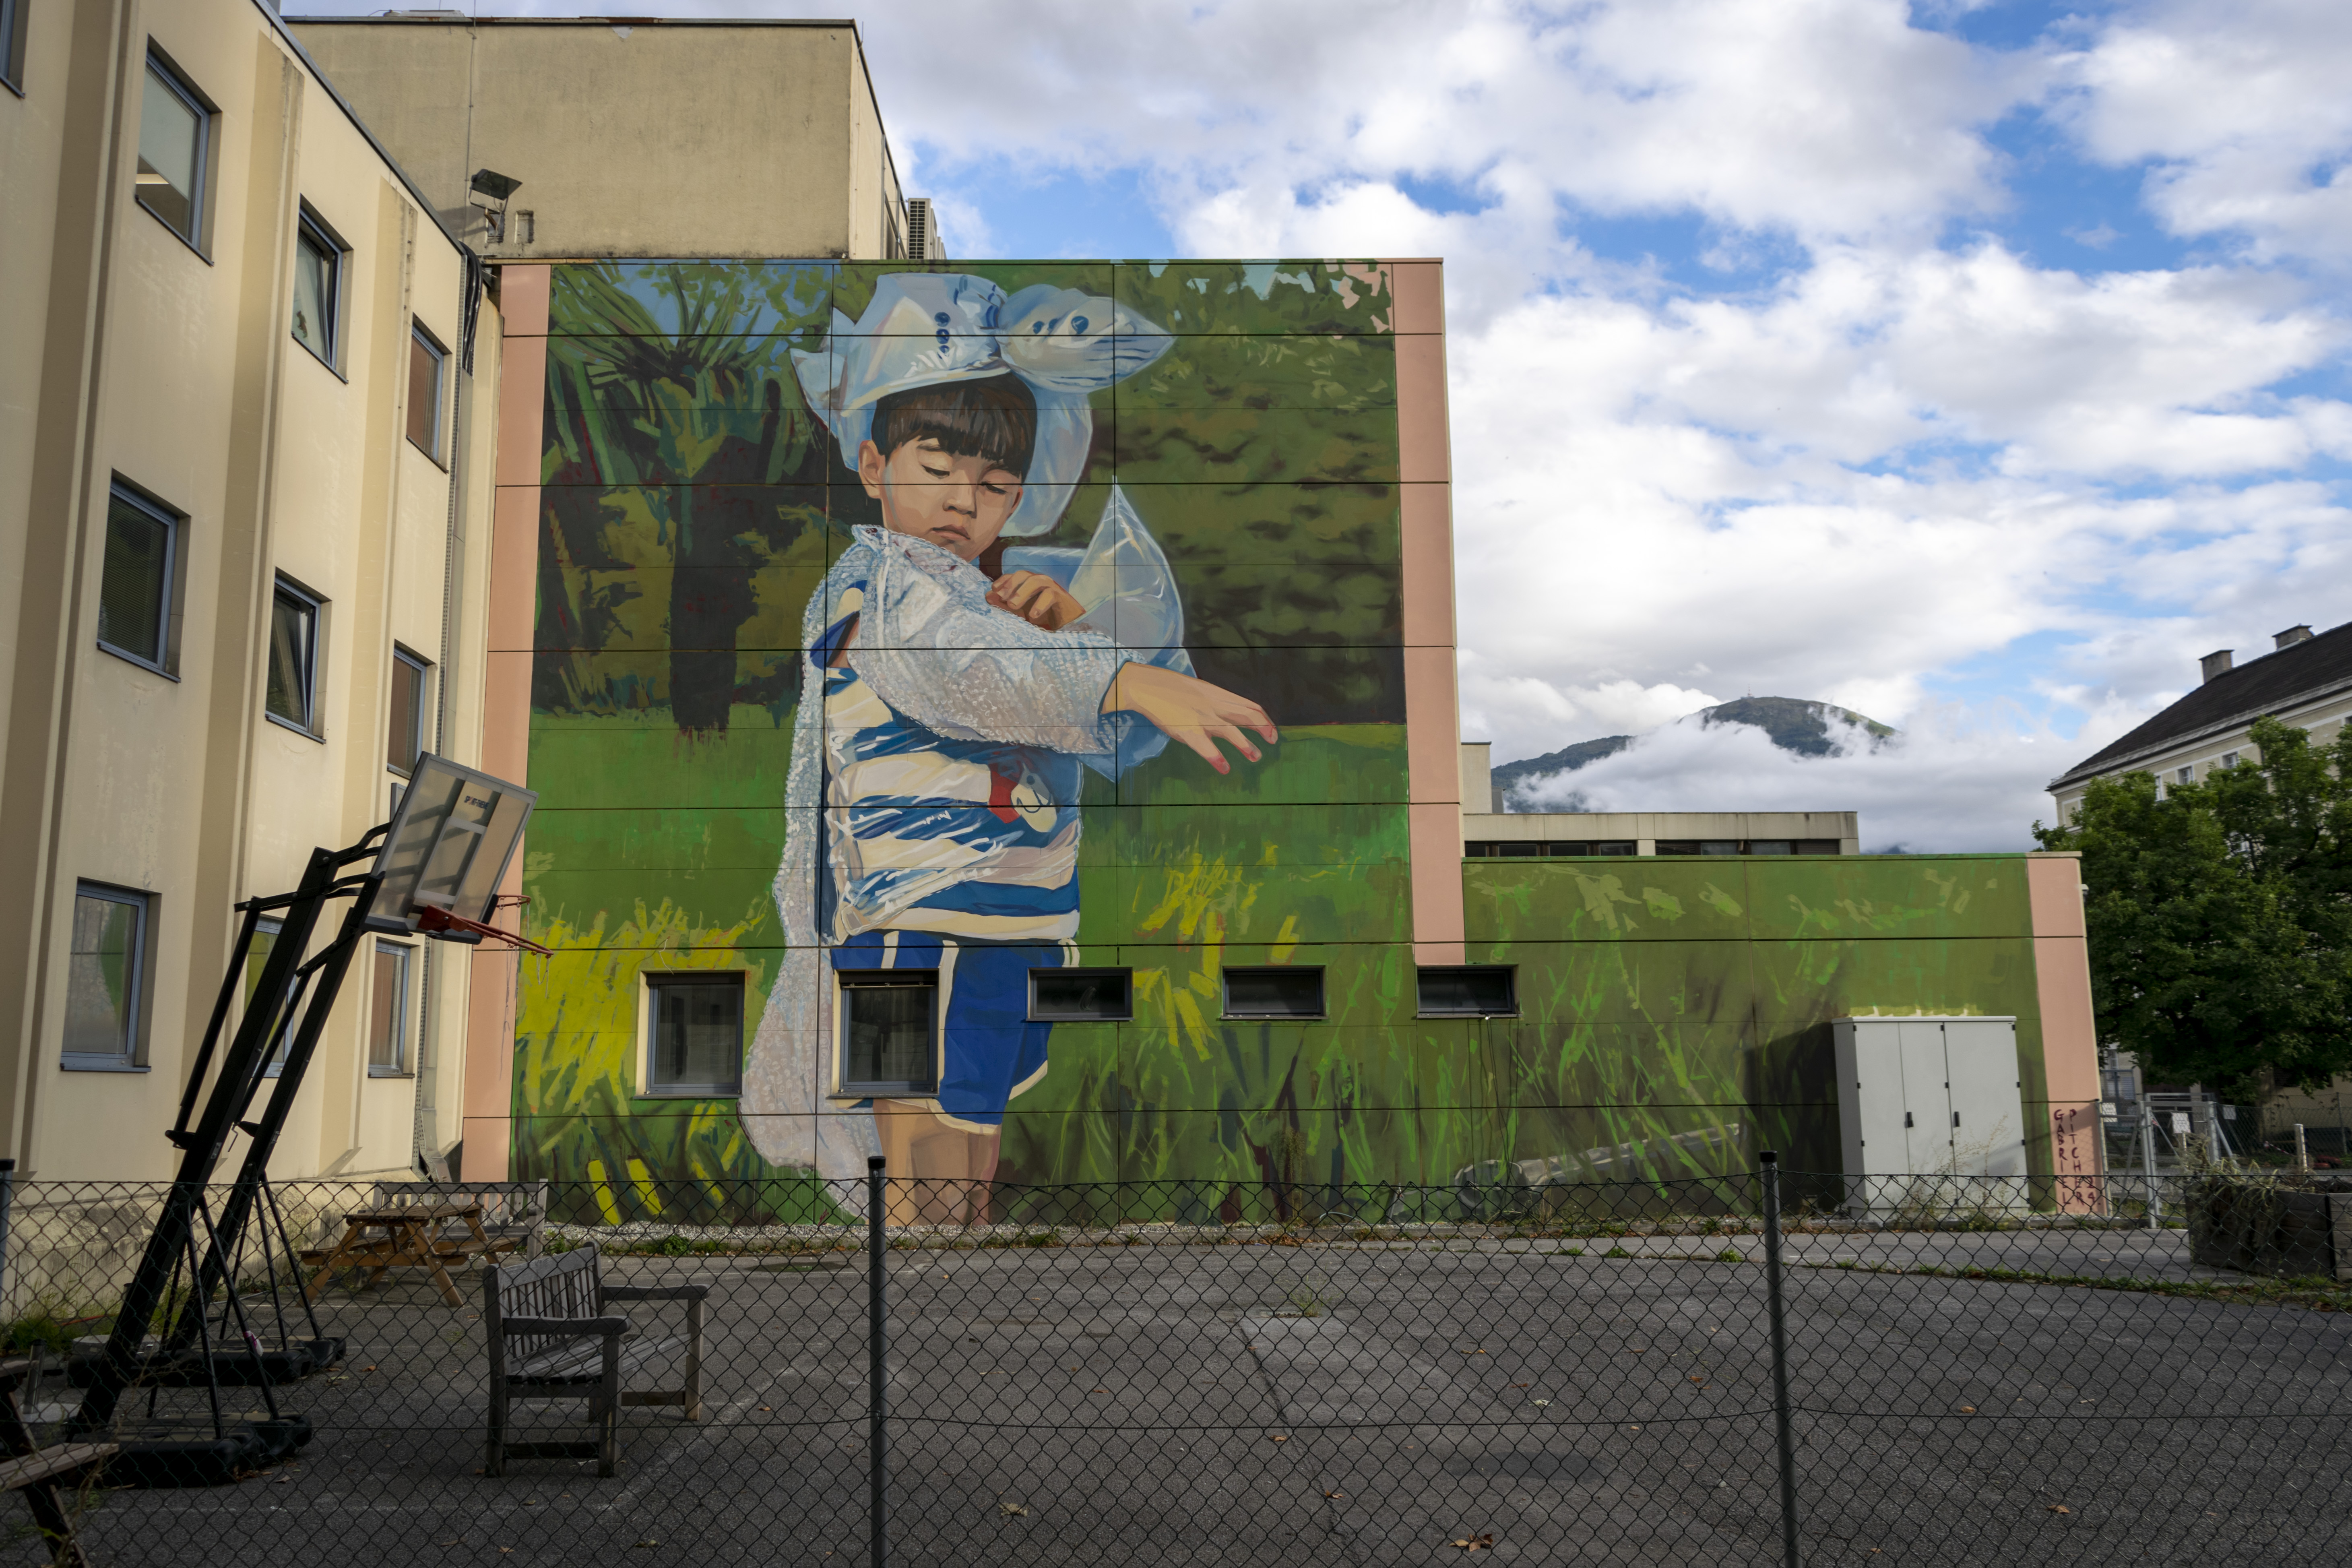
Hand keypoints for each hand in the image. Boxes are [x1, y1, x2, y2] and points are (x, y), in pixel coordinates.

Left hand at [987, 571, 1086, 630]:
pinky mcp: (1061, 596)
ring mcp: (1050, 587)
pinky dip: (1040, 604)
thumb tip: (987, 596)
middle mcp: (1039, 582)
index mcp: (1028, 584)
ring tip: (1012, 605)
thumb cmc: (1043, 616)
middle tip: (1001, 597)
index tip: (994, 590)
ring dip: (1022, 592)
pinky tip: (1032, 615)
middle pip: (1023, 575)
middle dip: (1011, 585)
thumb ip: (1004, 605)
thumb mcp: (1020, 612)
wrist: (1067, 624)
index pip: (1014, 577)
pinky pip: (1050, 595)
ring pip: (1036, 581)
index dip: (1003, 581)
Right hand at [1101, 663, 1278, 772]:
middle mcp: (1214, 706)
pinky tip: (1224, 768)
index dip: (1264, 719)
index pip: (1249, 706)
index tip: (1272, 731)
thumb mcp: (1200, 691)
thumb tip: (1231, 715)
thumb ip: (1216, 703)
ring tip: (1256, 757)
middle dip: (1263, 728)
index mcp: (1218, 695)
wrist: (1148, 686)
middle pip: (1247, 716)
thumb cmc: (1173, 691)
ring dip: (1246, 746)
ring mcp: (1202, 718)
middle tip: (1272, 741)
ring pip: (1231, 732)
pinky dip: (1217, 758)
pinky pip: (1206, 747)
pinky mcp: (1187, 731)